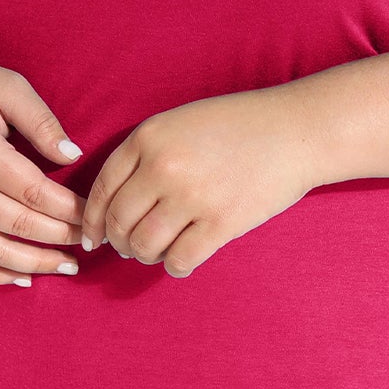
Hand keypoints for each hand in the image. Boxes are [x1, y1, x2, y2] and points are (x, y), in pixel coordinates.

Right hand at [0, 55, 87, 285]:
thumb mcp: (7, 86)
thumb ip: (42, 121)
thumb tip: (74, 157)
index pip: (34, 193)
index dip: (69, 209)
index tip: (95, 214)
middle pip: (18, 225)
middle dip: (60, 237)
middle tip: (92, 241)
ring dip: (34, 263)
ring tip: (68, 266)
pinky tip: (25, 278)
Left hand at [78, 85, 318, 277]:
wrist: (296, 131)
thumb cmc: (239, 125)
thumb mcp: (181, 122)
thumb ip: (146, 153)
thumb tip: (115, 204)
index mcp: (149, 137)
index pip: (102, 189)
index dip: (92, 219)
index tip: (93, 236)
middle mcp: (164, 166)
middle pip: (119, 222)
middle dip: (118, 242)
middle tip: (127, 248)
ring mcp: (192, 196)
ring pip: (144, 246)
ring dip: (144, 256)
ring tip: (156, 253)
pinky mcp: (221, 223)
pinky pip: (180, 260)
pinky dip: (175, 266)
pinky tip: (182, 259)